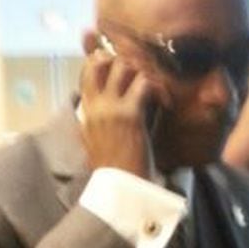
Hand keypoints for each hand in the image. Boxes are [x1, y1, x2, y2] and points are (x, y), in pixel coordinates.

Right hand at [79, 47, 165, 179]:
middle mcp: (94, 105)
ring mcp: (111, 108)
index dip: (101, 60)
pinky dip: (156, 88)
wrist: (120, 187)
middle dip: (120, 60)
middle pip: (100, 61)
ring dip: (141, 71)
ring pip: (123, 66)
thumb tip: (108, 104)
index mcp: (86, 112)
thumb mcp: (96, 139)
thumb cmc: (112, 167)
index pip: (87, 72)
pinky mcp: (130, 114)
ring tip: (152, 86)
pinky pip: (144, 84)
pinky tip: (163, 101)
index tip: (118, 64)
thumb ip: (99, 118)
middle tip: (139, 72)